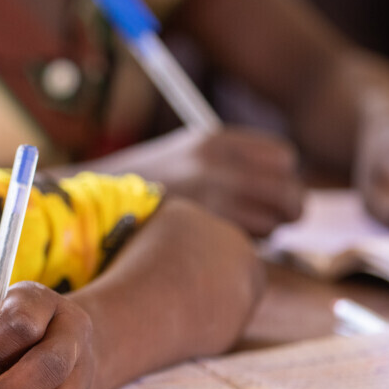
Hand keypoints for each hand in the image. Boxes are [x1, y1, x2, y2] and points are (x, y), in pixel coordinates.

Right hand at [102, 126, 305, 236]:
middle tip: (276, 220)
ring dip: (265, 232)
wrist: (99, 204)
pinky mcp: (205, 230)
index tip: (273, 189)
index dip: (284, 177)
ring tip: (236, 230)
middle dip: (288, 209)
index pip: (284, 158)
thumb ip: (232, 160)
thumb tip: (284, 181)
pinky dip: (244, 247)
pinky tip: (218, 243)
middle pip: (288, 192)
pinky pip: (249, 245)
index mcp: (216, 141)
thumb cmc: (149, 183)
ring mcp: (212, 199)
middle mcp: (218, 166)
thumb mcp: (188, 153)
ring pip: (273, 223)